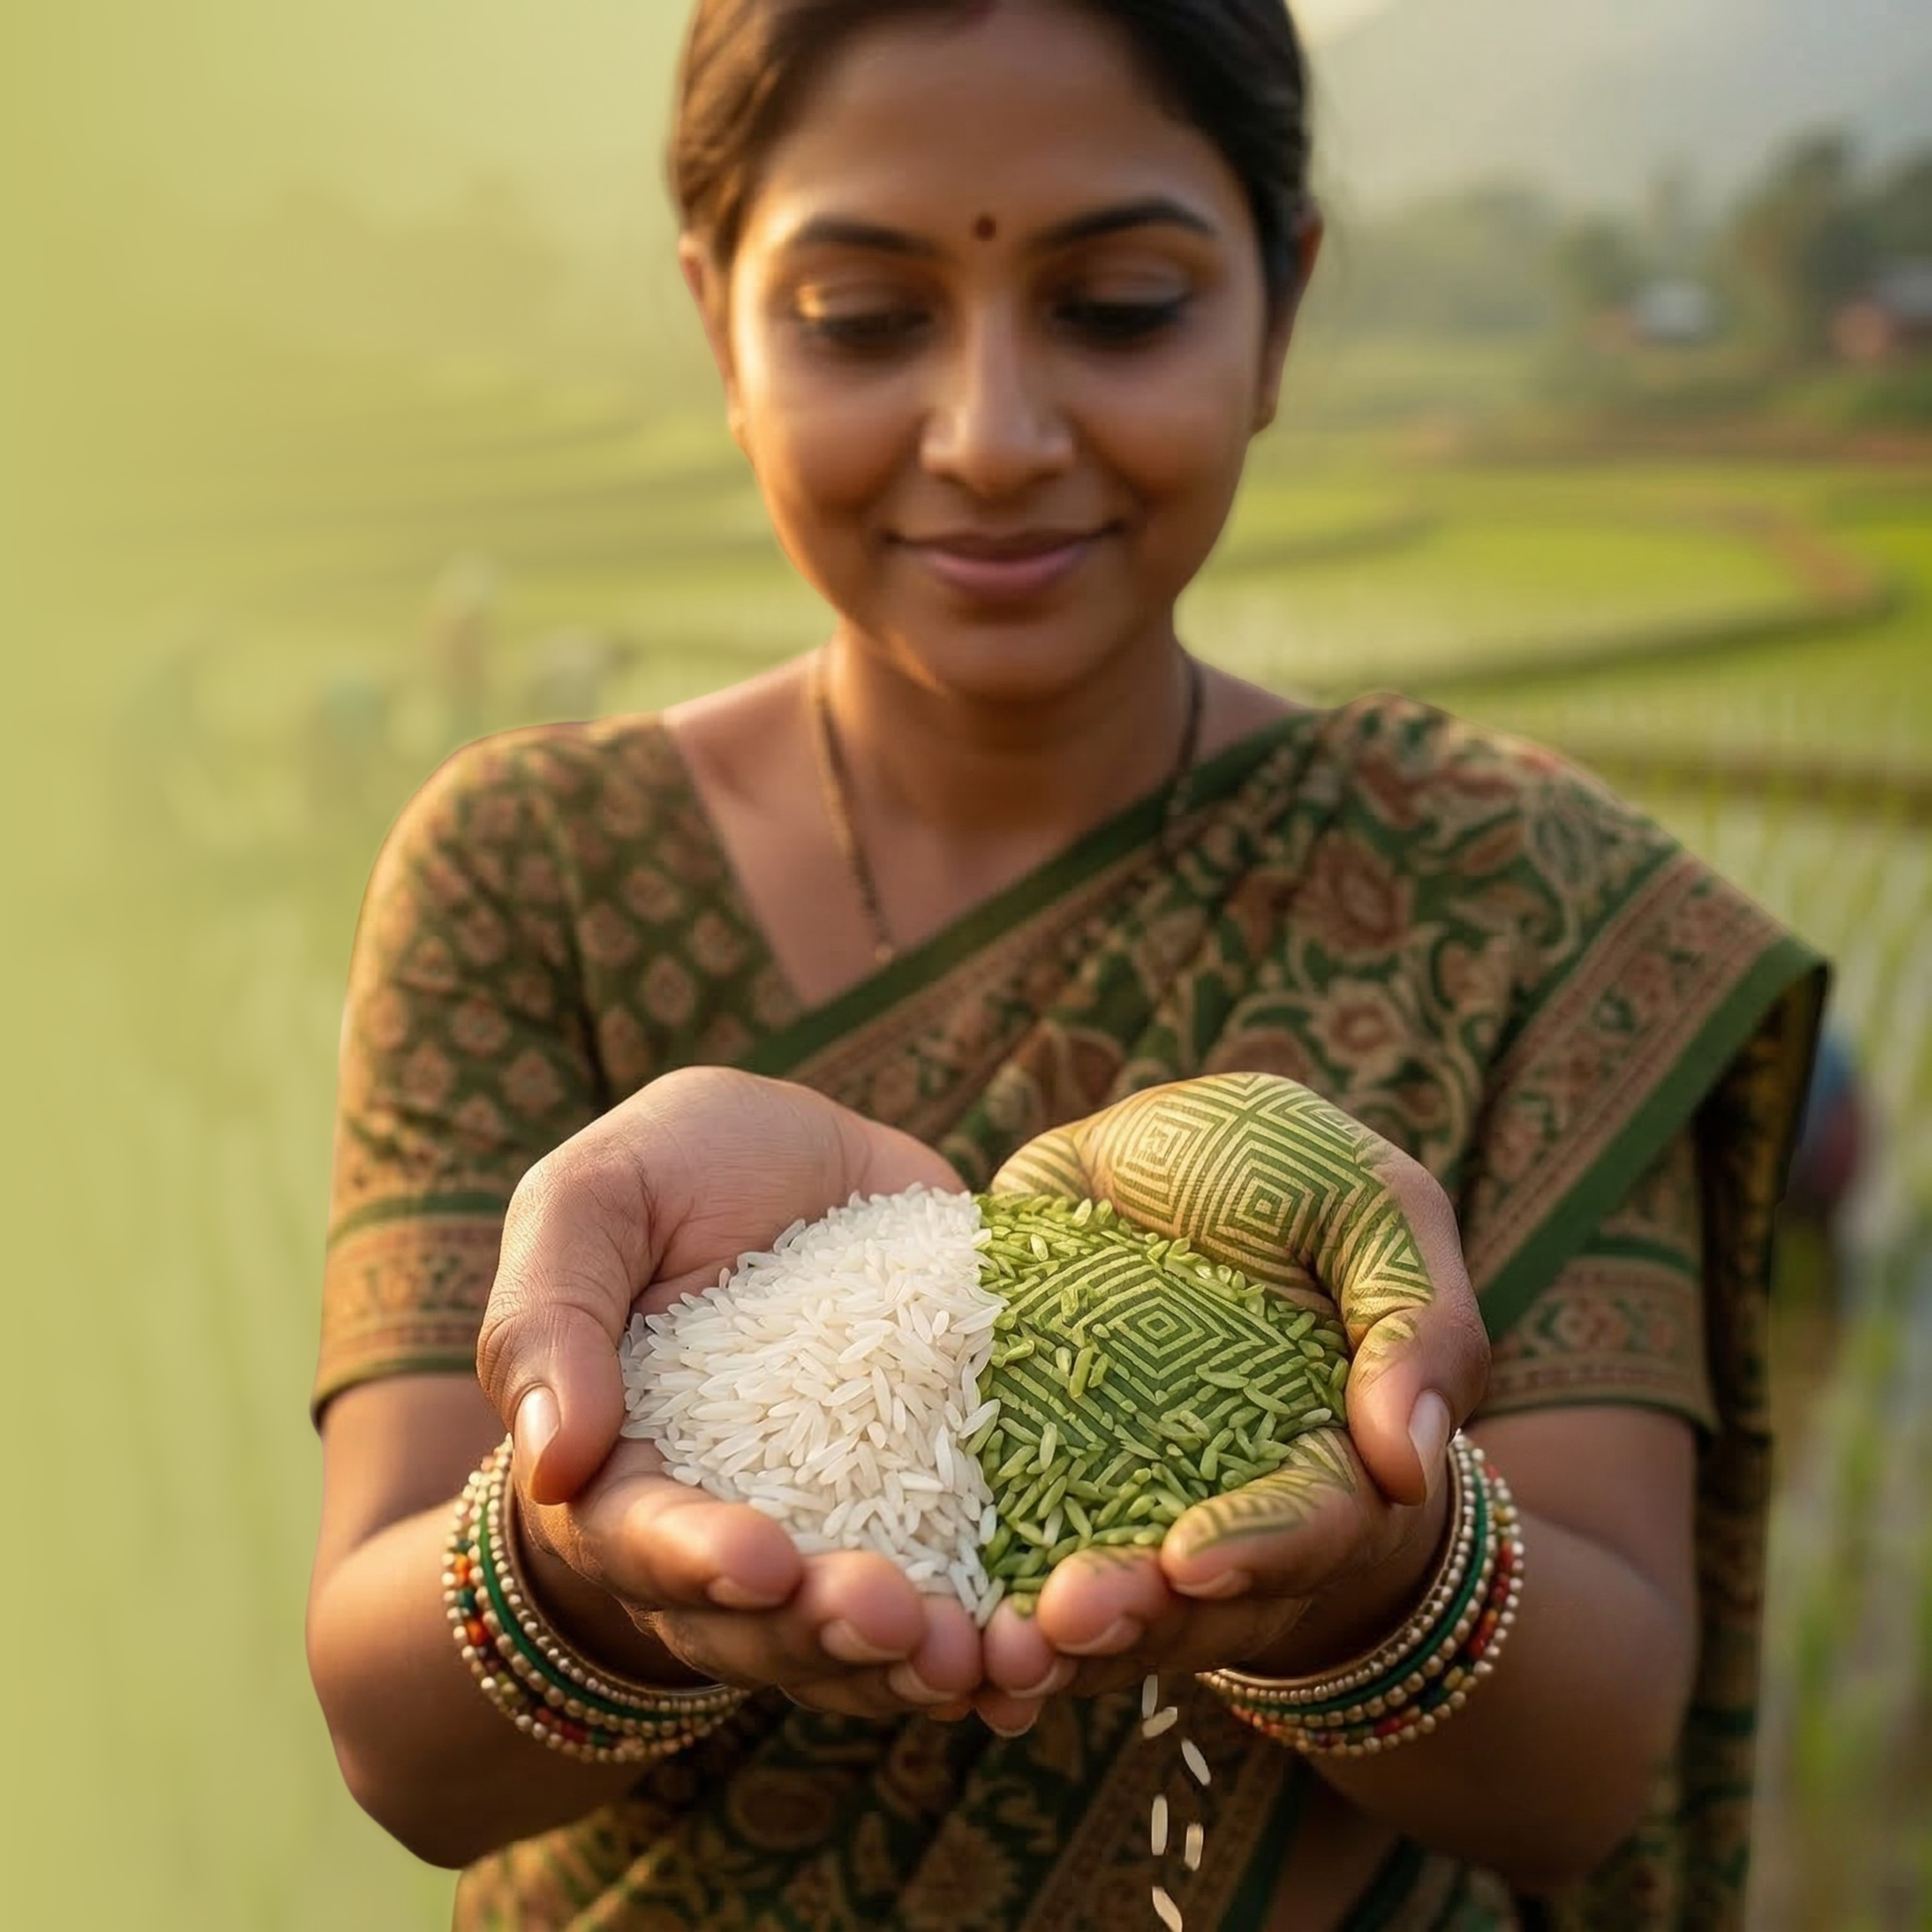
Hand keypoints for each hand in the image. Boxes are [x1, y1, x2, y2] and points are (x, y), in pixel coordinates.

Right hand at [477, 1066, 980, 1718]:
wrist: (799, 1161)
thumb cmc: (667, 1174)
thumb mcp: (592, 1199)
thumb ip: (550, 1317)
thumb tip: (552, 1464)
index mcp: (620, 1467)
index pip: (640, 1540)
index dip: (698, 1562)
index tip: (766, 1562)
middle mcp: (725, 1524)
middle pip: (759, 1620)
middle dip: (825, 1631)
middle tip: (895, 1619)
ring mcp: (837, 1524)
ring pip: (859, 1637)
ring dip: (916, 1661)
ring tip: (978, 1657)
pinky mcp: (934, 1498)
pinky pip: (958, 1591)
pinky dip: (994, 1635)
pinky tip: (1036, 1660)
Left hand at [970, 1073, 1488, 1729]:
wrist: (1167, 1156)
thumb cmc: (1297, 1180)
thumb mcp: (1374, 1209)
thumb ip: (1416, 1322)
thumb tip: (1411, 1462)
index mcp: (1336, 1457)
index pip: (1312, 1526)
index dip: (1260, 1550)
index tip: (1192, 1561)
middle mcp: (1231, 1503)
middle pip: (1196, 1595)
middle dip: (1135, 1616)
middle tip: (1064, 1619)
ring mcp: (1128, 1499)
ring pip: (1103, 1599)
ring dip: (1052, 1637)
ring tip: (995, 1652)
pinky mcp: (1037, 1470)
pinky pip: (1011, 1554)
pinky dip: (981, 1598)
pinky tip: (944, 1644)